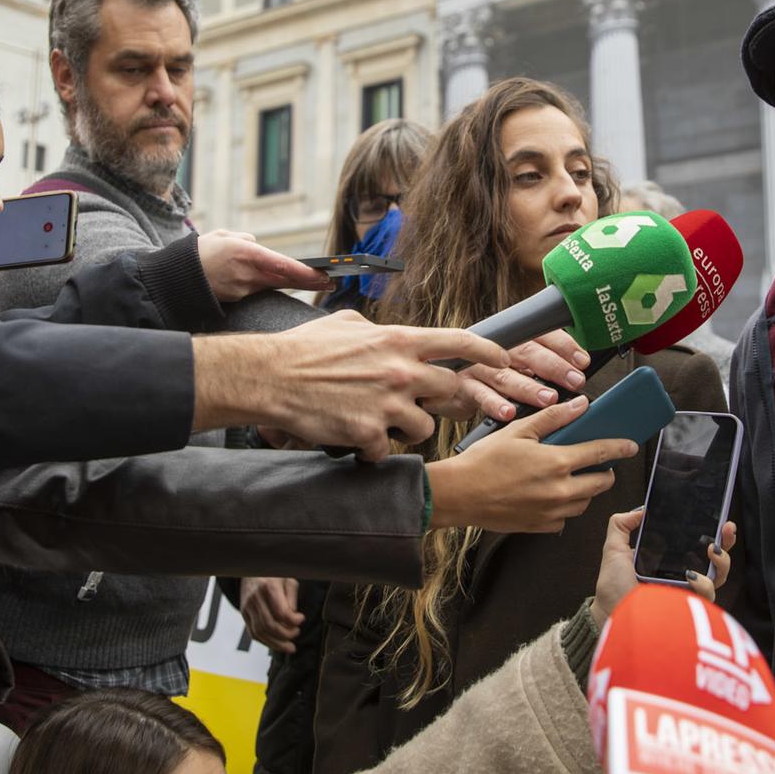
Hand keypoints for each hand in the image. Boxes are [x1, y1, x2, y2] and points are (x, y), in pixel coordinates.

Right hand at [192, 312, 506, 461]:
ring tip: (381, 423)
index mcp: (399, 340)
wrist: (270, 377)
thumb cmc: (304, 348)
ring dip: (409, 429)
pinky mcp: (369, 433)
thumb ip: (375, 329)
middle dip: (446, 401)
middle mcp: (401, 370)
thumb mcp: (346, 323)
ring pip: (425, 427)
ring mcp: (388, 404)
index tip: (504, 362)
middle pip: (451, 391)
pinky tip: (355, 440)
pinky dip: (374, 450)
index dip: (489, 353)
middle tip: (429, 405)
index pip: (461, 343)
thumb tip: (383, 330)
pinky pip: (387, 450)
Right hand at [197, 230, 330, 301]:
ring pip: (272, 285)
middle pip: (284, 280)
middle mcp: (246, 273)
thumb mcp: (223, 236)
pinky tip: (280, 283)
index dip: (304, 273)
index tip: (323, 275)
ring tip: (315, 281)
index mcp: (245, 253)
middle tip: (330, 283)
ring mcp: (241, 289)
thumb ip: (245, 239)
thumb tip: (258, 244)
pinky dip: (267, 285)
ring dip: (291, 283)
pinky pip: (257, 290)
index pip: (282, 265)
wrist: (175, 277)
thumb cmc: (200, 252)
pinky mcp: (236, 299)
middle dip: (309, 282)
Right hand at [239, 577, 304, 653]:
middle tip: (297, 633)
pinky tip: (277, 644)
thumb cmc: (273, 574)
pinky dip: (266, 642)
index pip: (281, 612)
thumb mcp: (287, 579)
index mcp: (268, 587)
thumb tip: (293, 617)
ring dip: (276, 644)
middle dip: (286, 635)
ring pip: (260, 632)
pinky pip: (253, 633)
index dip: (293, 620)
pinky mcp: (244, 614)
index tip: (301, 619)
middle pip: (270, 625)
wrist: (251, 569)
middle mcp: (255, 598)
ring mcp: (247, 607)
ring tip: (289, 646)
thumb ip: (291, 597)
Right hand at [426, 397, 636, 532]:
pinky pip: (565, 518)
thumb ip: (553, 417)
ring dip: (586, 490)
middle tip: (599, 463)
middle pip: (601, 483)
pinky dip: (565, 507)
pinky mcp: (540, 527)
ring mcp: (552, 512)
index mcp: (557, 463)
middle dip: (606, 472)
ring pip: (585, 502)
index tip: (630, 445)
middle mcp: (560, 491)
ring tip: (573, 477)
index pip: (601, 453)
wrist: (458, 495)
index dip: (620, 447)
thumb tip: (580, 405)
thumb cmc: (483, 462)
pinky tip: (551, 495)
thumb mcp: (518, 430)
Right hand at [436, 330, 593, 422]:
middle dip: (554, 367)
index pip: (542, 335)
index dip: (564, 346)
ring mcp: (477, 368)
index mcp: (513, 340)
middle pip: (527, 353)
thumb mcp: (512, 364)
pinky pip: (479, 395)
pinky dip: (495, 404)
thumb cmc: (484, 375)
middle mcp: (496, 350)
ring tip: (549, 399)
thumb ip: (540, 365)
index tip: (583, 361)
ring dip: (529, 388)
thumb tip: (577, 372)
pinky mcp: (462, 388)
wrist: (437, 382)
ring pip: (506, 376)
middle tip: (575, 380)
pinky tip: (509, 413)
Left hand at [591, 509, 737, 626]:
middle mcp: (681, 576)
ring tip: (712, 550)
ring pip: (718, 576)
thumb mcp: (614, 548)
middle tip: (726, 528)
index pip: (694, 544)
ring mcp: (687, 592)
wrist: (612, 612)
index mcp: (667, 561)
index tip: (717, 518)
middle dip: (726, 541)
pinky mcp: (689, 607)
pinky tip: (692, 577)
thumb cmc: (613, 586)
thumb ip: (622, 525)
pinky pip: (708, 594)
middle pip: (714, 558)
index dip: (708, 531)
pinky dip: (704, 583)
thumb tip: (641, 510)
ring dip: (722, 561)